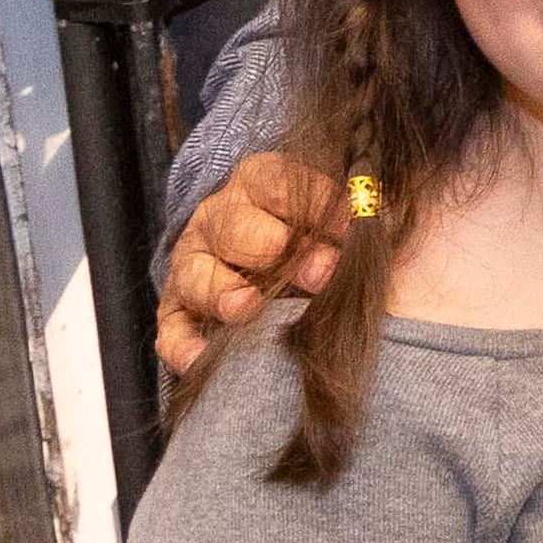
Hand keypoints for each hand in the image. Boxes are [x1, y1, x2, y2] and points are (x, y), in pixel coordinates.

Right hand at [157, 151, 346, 374]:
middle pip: (235, 227)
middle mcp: (218, 218)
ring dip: (224, 292)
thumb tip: (370, 224)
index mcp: (259, 183)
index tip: (353, 228)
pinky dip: (184, 346)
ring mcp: (193, 264)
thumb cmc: (324, 237)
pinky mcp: (178, 310)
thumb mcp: (340, 214)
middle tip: (319, 274)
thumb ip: (351, 214)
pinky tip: (204, 359)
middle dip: (277, 249)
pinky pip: (173, 329)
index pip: (279, 184)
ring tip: (248, 307)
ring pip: (197, 276)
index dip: (317, 205)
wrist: (284, 261)